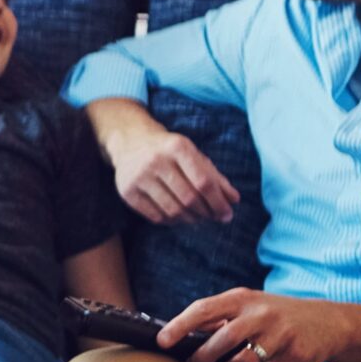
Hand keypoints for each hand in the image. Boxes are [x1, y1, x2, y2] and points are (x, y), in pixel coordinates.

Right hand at [108, 120, 239, 223]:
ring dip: (190, 219)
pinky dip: (171, 221)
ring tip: (197, 217)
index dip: (218, 202)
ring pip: (173, 211)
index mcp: (177, 147)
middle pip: (189, 199)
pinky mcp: (127, 191)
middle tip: (213, 217)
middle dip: (206, 213)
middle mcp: (156, 160)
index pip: (204, 182)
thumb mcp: (194, 155)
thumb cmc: (170, 151)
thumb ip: (215, 177)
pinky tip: (177, 216)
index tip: (227, 214)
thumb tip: (234, 200)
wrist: (130, 140)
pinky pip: (156, 217)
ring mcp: (139, 176)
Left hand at [165, 290, 354, 361]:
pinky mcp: (294, 357)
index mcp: (243, 299)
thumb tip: (181, 334)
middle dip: (202, 359)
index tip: (162, 341)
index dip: (180, 325)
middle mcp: (261, 314)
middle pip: (222, 340)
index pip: (204, 308)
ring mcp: (280, 336)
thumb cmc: (274, 314)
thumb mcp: (249, 305)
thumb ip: (220, 317)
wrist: (326, 321)